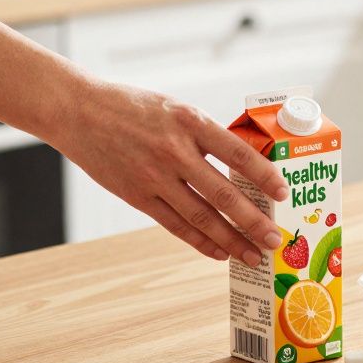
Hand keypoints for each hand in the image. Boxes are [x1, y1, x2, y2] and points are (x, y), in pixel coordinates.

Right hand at [53, 80, 289, 266]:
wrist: (79, 111)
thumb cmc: (135, 107)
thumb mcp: (177, 108)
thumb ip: (206, 134)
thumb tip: (245, 164)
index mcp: (191, 122)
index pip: (238, 153)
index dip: (264, 176)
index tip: (283, 194)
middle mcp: (174, 151)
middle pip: (223, 193)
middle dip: (253, 221)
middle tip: (275, 239)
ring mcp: (154, 176)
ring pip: (201, 216)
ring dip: (231, 240)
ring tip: (253, 255)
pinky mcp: (136, 195)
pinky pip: (175, 225)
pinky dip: (200, 242)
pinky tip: (220, 253)